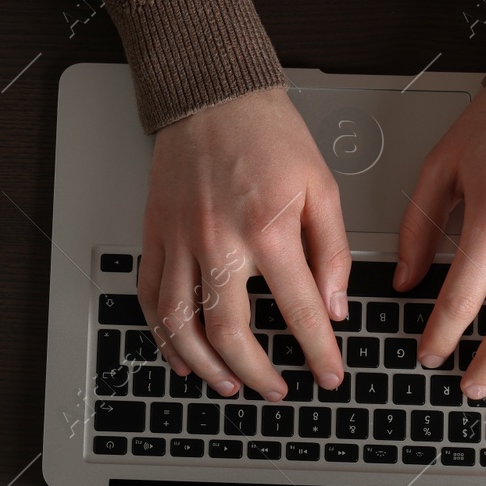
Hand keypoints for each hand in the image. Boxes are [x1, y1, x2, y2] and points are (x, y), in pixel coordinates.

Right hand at [139, 87, 350, 400]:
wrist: (212, 96)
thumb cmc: (268, 135)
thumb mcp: (323, 188)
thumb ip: (333, 253)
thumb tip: (335, 307)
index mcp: (267, 229)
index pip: (300, 311)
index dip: (319, 352)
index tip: (329, 375)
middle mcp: (217, 241)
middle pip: (231, 334)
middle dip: (258, 374)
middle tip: (277, 389)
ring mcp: (179, 242)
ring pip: (181, 326)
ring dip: (205, 367)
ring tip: (229, 385)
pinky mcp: (155, 237)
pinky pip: (151, 299)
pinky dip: (163, 336)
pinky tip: (181, 356)